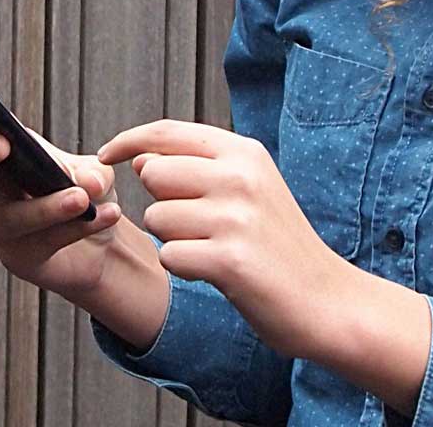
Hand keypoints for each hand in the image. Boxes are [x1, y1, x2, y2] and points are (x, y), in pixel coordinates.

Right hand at [0, 67, 123, 299]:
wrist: (101, 245)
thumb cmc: (85, 193)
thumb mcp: (93, 171)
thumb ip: (90, 172)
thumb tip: (87, 182)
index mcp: (1, 150)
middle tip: (0, 142)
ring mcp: (1, 225)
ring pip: (12, 215)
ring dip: (47, 205)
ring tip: (81, 198)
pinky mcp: (20, 257)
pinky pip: (45, 242)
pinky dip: (78, 227)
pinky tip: (106, 213)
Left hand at [95, 118, 355, 361]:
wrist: (327, 300)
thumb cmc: (279, 246)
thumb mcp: (250, 190)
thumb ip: (199, 168)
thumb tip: (141, 159)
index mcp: (244, 153)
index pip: (168, 132)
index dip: (128, 141)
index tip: (104, 154)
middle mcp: (240, 177)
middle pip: (154, 174)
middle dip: (160, 203)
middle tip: (198, 228)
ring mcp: (236, 218)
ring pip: (157, 218)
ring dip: (175, 240)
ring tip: (215, 251)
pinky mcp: (230, 260)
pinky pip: (170, 256)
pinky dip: (184, 269)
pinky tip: (216, 273)